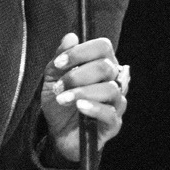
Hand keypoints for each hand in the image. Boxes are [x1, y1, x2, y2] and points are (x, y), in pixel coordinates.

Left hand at [40, 32, 128, 162]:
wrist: (58, 132)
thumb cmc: (59, 101)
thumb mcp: (53, 77)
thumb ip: (61, 57)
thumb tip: (71, 37)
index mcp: (102, 64)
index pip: (103, 47)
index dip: (80, 52)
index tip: (59, 63)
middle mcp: (114, 80)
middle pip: (105, 67)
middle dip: (77, 75)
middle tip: (59, 87)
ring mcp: (116, 102)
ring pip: (109, 89)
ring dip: (82, 92)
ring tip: (63, 99)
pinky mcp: (114, 123)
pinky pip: (110, 113)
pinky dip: (93, 107)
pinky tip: (79, 107)